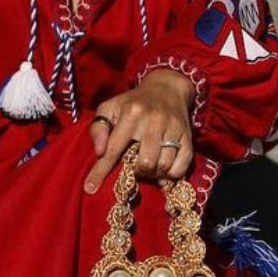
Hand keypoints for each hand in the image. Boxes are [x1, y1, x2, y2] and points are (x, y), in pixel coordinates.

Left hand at [84, 70, 193, 192]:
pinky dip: (171, 173)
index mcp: (131, 113)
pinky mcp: (187, 136)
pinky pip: (181, 166)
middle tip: (135, 165)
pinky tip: (164, 167)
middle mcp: (153, 120)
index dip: (101, 171)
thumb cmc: (132, 103)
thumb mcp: (110, 108)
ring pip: (163, 166)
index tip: (90, 188)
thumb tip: (99, 152)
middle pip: (145, 163)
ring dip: (154, 173)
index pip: (114, 149)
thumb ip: (98, 128)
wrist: (166, 88)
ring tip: (149, 165)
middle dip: (137, 171)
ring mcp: (173, 128)